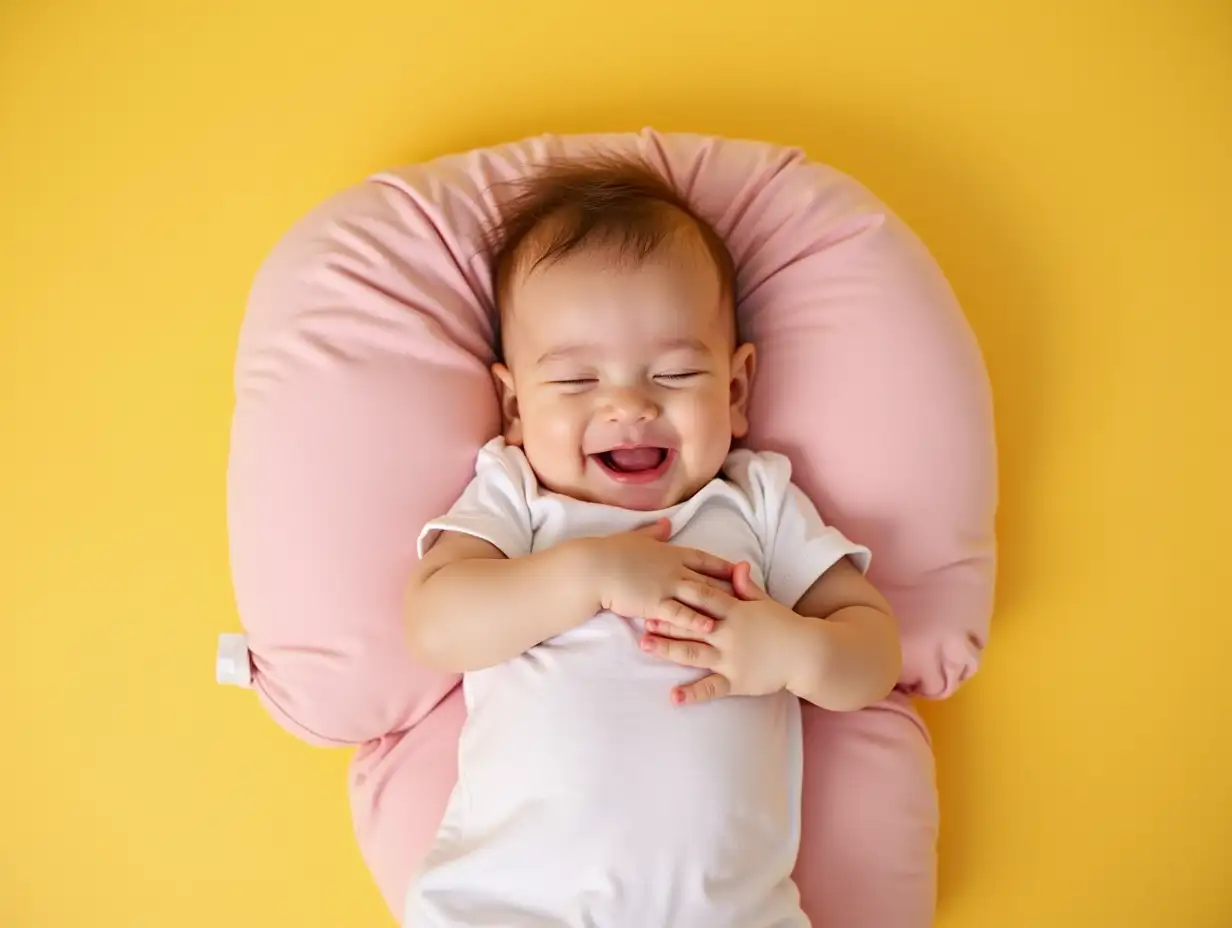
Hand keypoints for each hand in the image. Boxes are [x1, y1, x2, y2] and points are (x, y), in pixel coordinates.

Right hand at [587, 519, 734, 635]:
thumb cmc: (611, 551)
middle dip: (731, 588)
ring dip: (719, 605)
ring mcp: (666, 587)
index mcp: (670, 552)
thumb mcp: (636, 537)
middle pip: (708, 579)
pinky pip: (680, 613)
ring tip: (740, 615)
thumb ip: (655, 532)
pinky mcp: (655, 604)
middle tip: (751, 596)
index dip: (723, 565)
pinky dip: (697, 620)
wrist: (594, 567)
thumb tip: (668, 523)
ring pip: (699, 596)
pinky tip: (711, 627)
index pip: (703, 559)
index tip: (741, 568)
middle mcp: (673, 569)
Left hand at [639, 561, 818, 705]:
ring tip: (646, 646)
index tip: (657, 590)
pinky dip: (692, 694)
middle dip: (665, 622)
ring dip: (668, 649)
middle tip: (640, 619)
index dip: (679, 594)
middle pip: (691, 626)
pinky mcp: (737, 682)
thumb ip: (746, 586)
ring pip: (693, 654)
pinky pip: (711, 689)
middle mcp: (729, 634)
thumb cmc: (784, 626)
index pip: (703, 599)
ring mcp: (731, 659)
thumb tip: (737, 565)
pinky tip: (673, 697)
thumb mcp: (765, 602)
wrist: (807, 654)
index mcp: (735, 612)